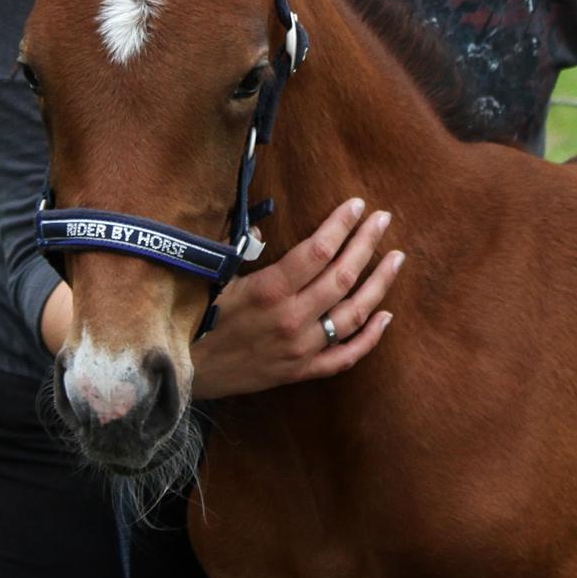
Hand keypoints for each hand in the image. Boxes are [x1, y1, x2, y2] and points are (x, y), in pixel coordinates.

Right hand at [191, 198, 404, 397]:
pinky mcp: (300, 372)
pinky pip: (345, 357)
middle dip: (367, 243)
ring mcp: (299, 349)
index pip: (319, 250)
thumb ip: (244, 250)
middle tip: (384, 219)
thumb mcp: (217, 276)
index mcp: (269, 290)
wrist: (180, 372)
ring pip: (353, 315)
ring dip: (379, 284)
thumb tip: (268, 225)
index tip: (358, 205)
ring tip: (396, 259)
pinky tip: (386, 315)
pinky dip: (370, 338)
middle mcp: (290, 319)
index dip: (342, 224)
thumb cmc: (195, 316)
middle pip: (342, 276)